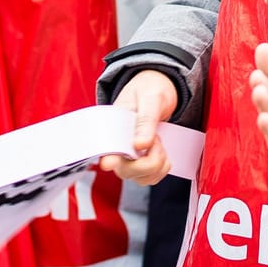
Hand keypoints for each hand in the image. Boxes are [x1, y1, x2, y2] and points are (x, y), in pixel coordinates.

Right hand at [99, 69, 178, 185]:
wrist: (158, 88)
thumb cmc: (149, 89)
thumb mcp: (150, 98)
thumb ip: (146, 120)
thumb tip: (140, 145)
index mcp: (112, 128)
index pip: (105, 150)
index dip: (110, 159)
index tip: (109, 163)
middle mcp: (117, 147)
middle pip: (126, 172)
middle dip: (148, 160)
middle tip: (155, 138)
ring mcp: (129, 159)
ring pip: (141, 178)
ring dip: (157, 163)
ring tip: (157, 140)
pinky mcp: (142, 164)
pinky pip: (151, 177)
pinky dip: (162, 167)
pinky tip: (159, 149)